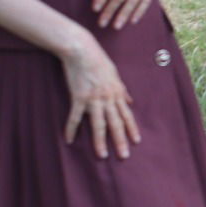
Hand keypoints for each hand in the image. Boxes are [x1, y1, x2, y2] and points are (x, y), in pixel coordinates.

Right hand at [60, 35, 139, 158]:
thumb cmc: (98, 60)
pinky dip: (72, 129)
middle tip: (124, 156)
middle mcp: (108, 98)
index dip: (132, 129)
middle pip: (116, 123)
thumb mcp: (115, 74)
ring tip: (102, 155)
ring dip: (100, 141)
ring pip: (99, 124)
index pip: (127, 114)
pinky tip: (69, 140)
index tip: (136, 141)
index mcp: (117, 92)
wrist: (82, 50)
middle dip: (121, 140)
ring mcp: (93, 99)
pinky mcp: (78, 97)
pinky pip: (75, 117)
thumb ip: (122, 89)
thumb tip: (130, 101)